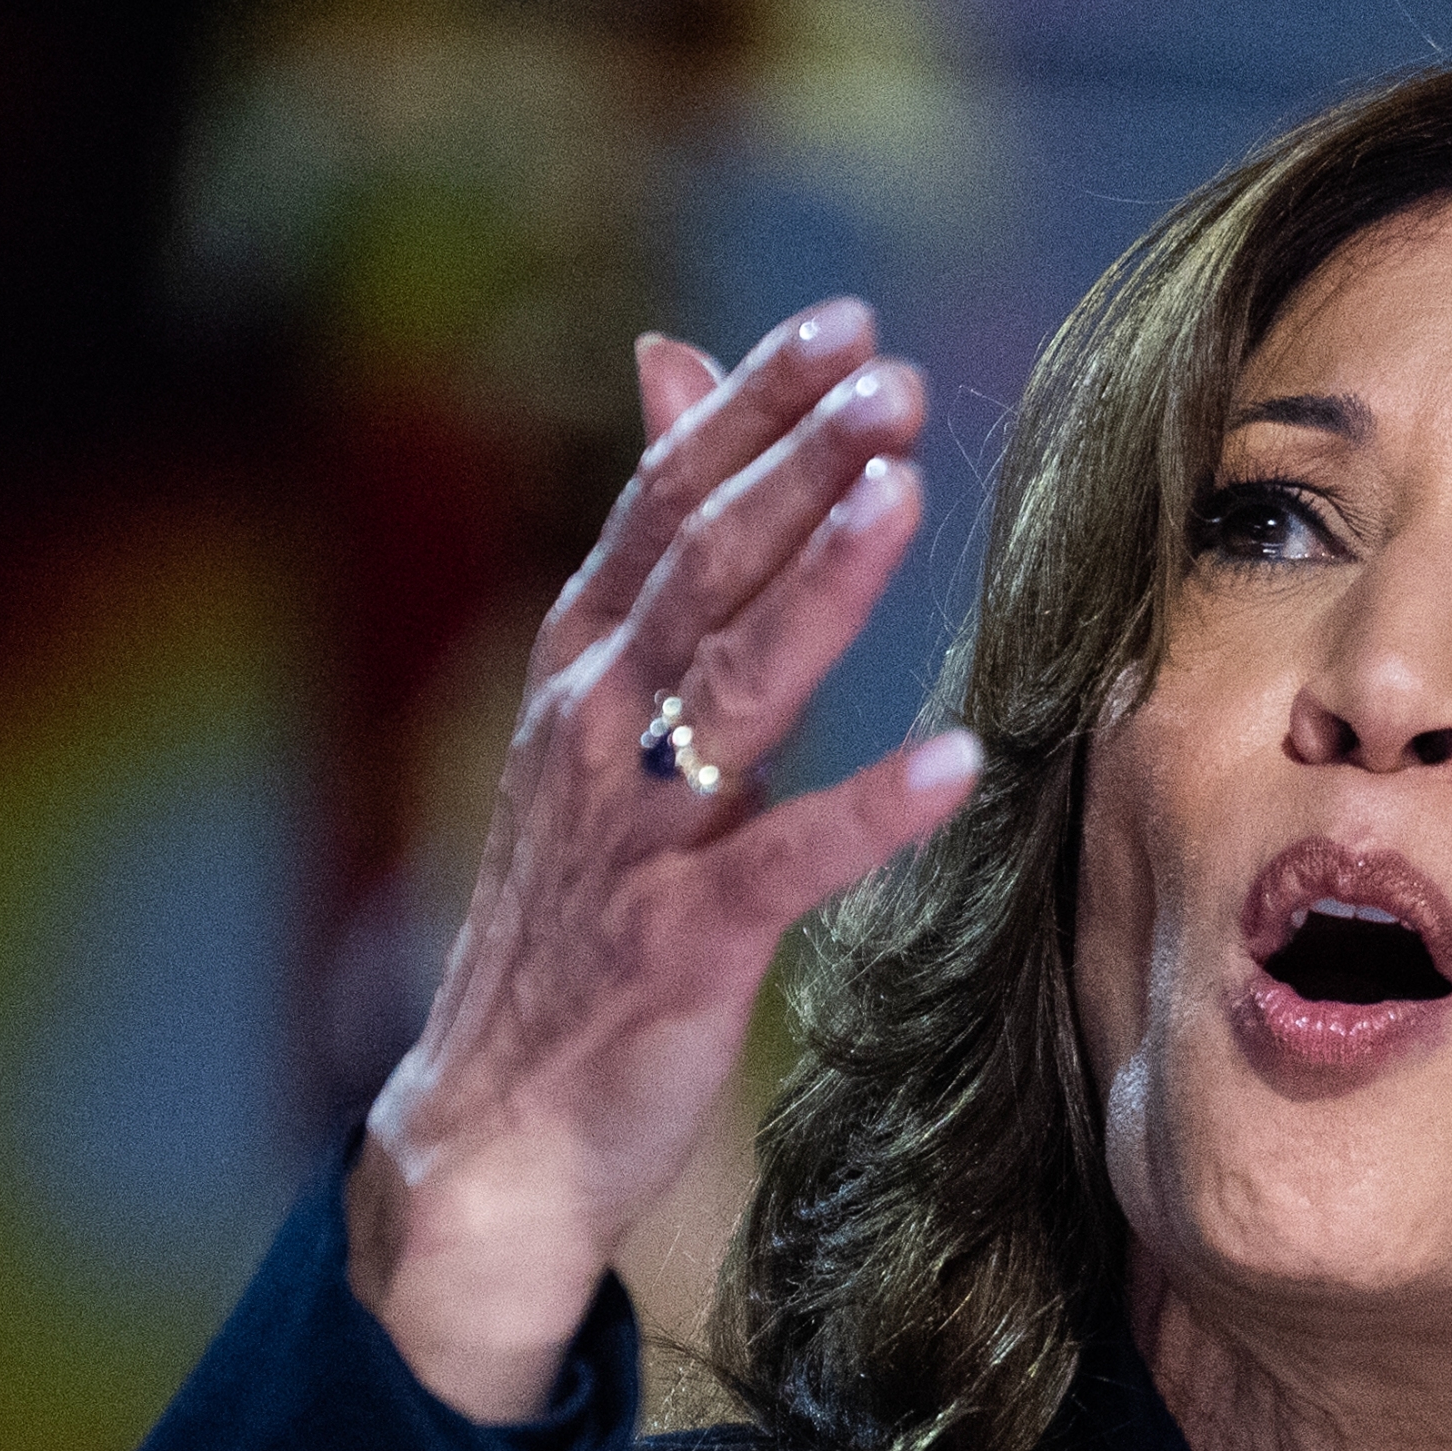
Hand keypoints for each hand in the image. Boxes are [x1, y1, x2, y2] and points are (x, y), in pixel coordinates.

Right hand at [348, 301, 978, 1420]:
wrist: (493, 1124)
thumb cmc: (575, 911)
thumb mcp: (596, 710)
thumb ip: (655, 548)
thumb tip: (669, 358)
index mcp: (578, 668)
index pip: (661, 503)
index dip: (750, 409)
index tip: (844, 326)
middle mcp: (591, 729)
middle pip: (697, 565)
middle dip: (792, 463)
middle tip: (888, 378)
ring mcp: (631, 836)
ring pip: (727, 684)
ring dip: (818, 585)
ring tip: (901, 495)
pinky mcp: (678, 945)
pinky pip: (784, 864)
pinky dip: (868, 812)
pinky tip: (957, 766)